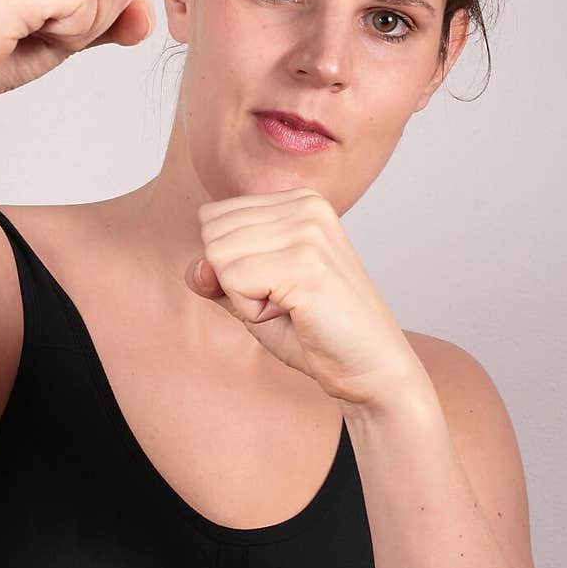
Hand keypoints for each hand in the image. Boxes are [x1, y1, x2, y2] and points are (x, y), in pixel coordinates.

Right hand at [0, 0, 154, 131]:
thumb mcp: (63, 32)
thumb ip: (110, 18)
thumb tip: (149, 13)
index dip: (102, 10)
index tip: (46, 19)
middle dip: (94, 21)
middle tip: (31, 31)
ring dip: (77, 30)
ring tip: (21, 32)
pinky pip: (90, 0)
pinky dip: (67, 35)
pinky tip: (19, 36)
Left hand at [185, 187, 420, 407]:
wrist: (371, 367)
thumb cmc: (317, 331)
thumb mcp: (253, 296)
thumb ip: (218, 275)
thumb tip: (195, 267)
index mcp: (299, 200)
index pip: (214, 217)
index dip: (232, 265)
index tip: (279, 286)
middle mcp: (305, 205)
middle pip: (212, 234)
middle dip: (235, 280)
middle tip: (284, 300)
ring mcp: (308, 231)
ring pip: (218, 258)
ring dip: (244, 298)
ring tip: (290, 307)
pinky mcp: (305, 263)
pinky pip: (234, 282)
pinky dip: (253, 312)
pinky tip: (293, 315)